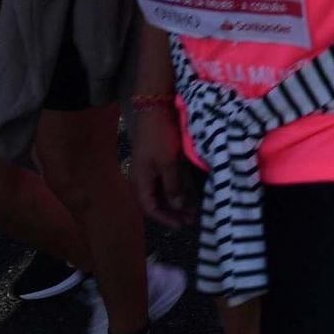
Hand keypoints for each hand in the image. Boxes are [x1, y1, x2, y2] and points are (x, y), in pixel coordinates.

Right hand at [130, 104, 191, 228]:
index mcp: (140, 181)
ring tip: (193, 210)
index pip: (150, 208)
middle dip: (173, 213)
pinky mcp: (158, 160)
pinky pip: (166, 181)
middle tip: (191, 220)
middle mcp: (142, 178)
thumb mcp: (167, 163)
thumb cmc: (160, 137)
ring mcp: (150, 168)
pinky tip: (189, 194)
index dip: (165, 218)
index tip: (182, 225)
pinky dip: (177, 189)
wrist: (155, 109)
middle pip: (156, 202)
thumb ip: (172, 186)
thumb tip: (176, 207)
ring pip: (162, 192)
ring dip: (176, 202)